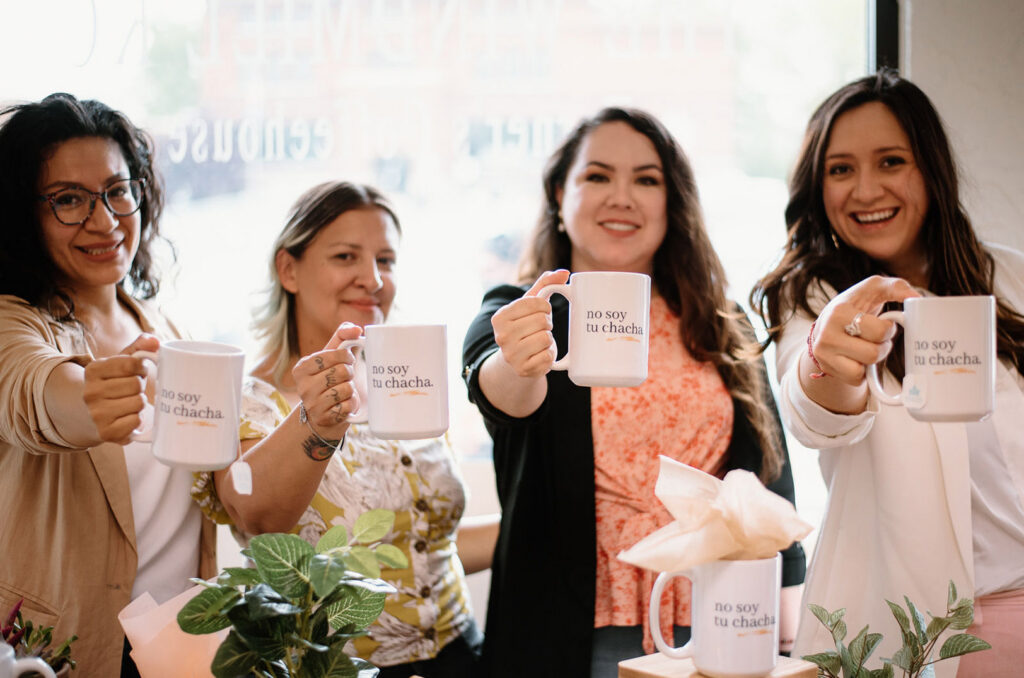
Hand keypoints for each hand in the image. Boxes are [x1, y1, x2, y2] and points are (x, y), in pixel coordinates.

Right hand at [83, 333, 159, 443]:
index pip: (132, 363)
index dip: (142, 368)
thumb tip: (155, 340)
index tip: (137, 371)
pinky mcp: (106, 432)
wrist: (90, 414)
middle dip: (140, 386)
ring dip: (140, 402)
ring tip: (129, 402)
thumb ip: (139, 347)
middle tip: (131, 390)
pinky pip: (137, 421)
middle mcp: (90, 392)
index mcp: (93, 370)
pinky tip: (127, 416)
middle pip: (137, 384)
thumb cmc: (113, 384)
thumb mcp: (120, 362)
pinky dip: (137, 418)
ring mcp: (96, 414)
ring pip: (139, 402)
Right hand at [292, 322, 361, 438]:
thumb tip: (357, 329)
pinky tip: (342, 405)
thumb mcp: (330, 357)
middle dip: (349, 374)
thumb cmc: (328, 379)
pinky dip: (351, 404)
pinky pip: (349, 406)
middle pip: (343, 371)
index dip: (347, 357)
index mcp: (301, 367)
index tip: (346, 361)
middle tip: (343, 379)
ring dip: (351, 390)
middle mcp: (303, 386)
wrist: (322, 414)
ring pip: (347, 388)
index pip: (336, 354)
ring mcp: (312, 404)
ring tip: (342, 392)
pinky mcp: (324, 418)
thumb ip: (342, 337)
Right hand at [490, 269, 569, 377]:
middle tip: (539, 329)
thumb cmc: (524, 326)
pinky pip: (548, 357)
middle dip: (546, 324)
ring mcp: (511, 355)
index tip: (539, 313)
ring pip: (546, 338)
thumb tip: (564, 273)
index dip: (544, 307)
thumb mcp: (529, 304)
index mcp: (500, 317)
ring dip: (548, 340)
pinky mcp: (523, 370)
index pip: (536, 302)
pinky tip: (539, 354)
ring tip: (539, 341)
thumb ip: (546, 284)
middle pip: (543, 321)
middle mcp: (501, 336)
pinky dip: (549, 355)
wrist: (515, 359)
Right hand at [808, 275, 920, 385]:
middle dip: (881, 347)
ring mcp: (823, 353)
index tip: (882, 324)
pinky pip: (854, 379)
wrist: (825, 324)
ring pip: (862, 370)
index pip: (879, 332)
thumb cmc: (855, 305)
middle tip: (875, 339)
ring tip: (864, 348)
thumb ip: (897, 287)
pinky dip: (860, 372)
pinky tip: (855, 358)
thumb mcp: (873, 288)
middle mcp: (827, 334)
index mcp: (839, 312)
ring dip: (870, 361)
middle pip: (872, 354)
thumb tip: (916, 298)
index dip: (888, 330)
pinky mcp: (825, 368)